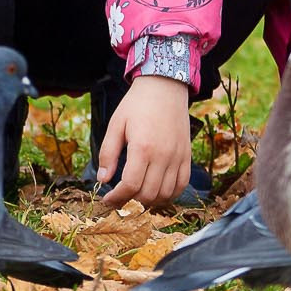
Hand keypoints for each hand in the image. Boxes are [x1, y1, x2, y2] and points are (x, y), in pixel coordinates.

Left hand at [98, 74, 192, 208]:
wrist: (165, 87)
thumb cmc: (137, 104)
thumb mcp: (116, 124)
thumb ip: (108, 153)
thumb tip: (103, 180)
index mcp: (143, 148)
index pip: (131, 186)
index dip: (117, 198)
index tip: (107, 200)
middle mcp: (163, 155)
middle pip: (148, 195)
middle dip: (130, 203)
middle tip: (119, 201)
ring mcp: (178, 157)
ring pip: (165, 194)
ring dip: (149, 202)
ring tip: (135, 197)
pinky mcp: (186, 156)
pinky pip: (181, 185)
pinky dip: (169, 195)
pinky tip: (155, 193)